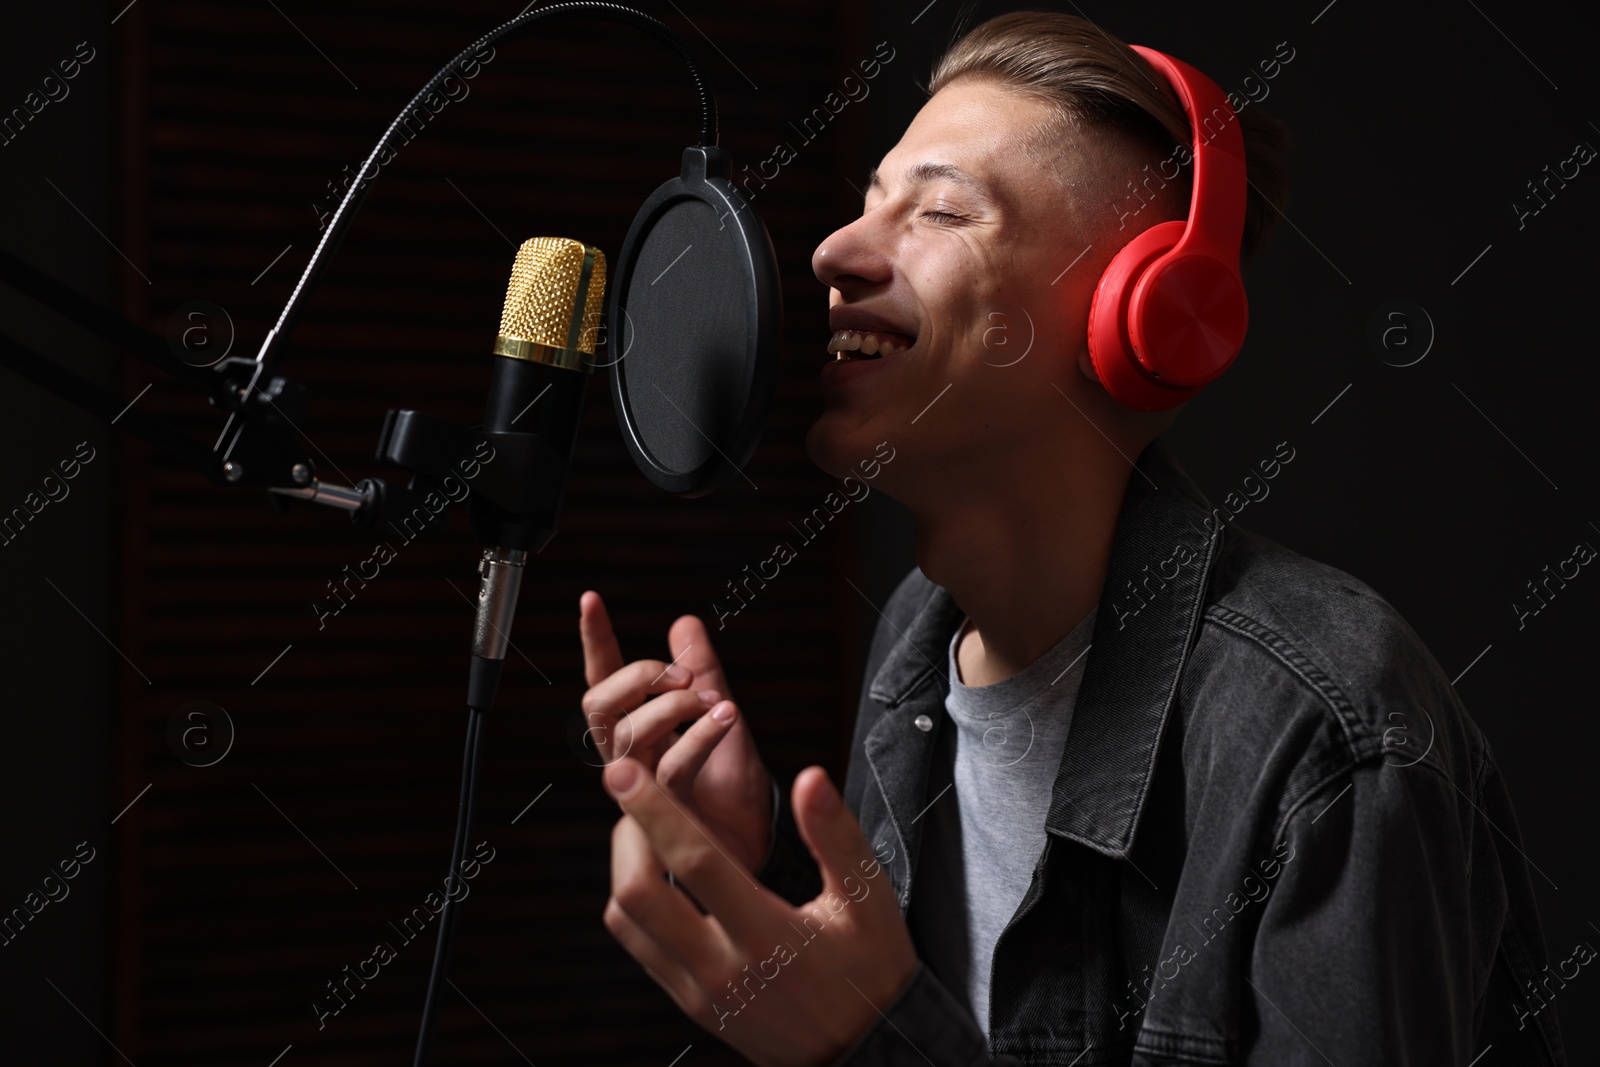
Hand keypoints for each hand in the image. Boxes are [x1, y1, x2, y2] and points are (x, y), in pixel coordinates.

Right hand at [579, 590, 772, 873]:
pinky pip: (672, 765)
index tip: (591, 598)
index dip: (595, 641)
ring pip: (627, 734)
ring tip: (714, 702)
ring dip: (672, 704)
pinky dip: (700, 734)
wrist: (760, 849)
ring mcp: (645, 790)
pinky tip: (725, 718)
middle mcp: (631, 763)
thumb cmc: (732, 793)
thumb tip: (684, 622)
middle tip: (681, 675)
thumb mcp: (720, 716)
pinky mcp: (670, 816)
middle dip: (635, 675)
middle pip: (598, 706)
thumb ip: (703, 673)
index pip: (605, 683)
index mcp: (638, 736)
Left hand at [602, 758, 918, 1066]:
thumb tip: (811, 777)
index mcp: (769, 937)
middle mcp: (723, 969)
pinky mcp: (691, 1006)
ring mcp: (700, 993)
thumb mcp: (869, 901)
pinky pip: (641, 948)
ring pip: (628, 923)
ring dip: (625, 867)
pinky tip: (659, 875)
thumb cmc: (873, 970)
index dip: (655, 811)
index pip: (695, 862)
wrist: (867, 1052)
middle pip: (640, 894)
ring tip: (643, 828)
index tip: (624, 770)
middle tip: (633, 792)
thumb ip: (837, 836)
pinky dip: (635, 904)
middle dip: (627, 833)